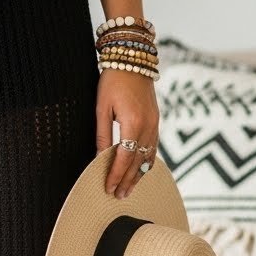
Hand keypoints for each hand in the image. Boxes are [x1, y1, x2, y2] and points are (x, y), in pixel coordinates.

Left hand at [95, 68, 159, 198]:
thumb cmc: (113, 80)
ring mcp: (155, 123)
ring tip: (129, 189)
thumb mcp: (102, 107)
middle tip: (118, 196)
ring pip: (148, 157)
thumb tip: (99, 157)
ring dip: (139, 175)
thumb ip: (102, 134)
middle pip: (138, 161)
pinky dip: (147, 161)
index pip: (124, 158)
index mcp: (133, 123)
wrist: (133, 59)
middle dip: (127, 180)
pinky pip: (153, 146)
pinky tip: (142, 170)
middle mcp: (148, 126)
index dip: (117, 175)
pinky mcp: (156, 120)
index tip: (109, 188)